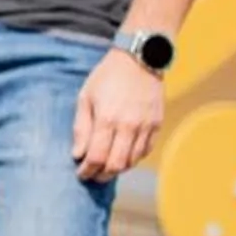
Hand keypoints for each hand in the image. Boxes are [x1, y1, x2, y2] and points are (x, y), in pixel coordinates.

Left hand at [72, 50, 165, 181]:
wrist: (139, 59)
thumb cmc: (106, 77)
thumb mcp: (85, 98)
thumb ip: (81, 128)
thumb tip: (78, 154)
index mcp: (107, 119)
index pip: (96, 157)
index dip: (87, 170)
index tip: (81, 174)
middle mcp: (129, 126)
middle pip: (116, 164)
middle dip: (102, 175)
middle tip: (92, 176)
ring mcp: (146, 126)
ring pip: (132, 161)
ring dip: (118, 168)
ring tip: (106, 167)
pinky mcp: (157, 124)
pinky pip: (145, 151)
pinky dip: (133, 159)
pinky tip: (123, 156)